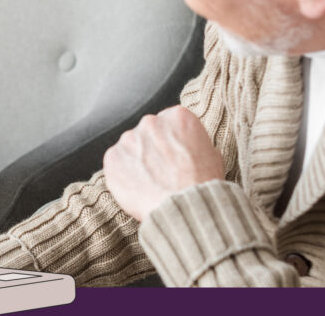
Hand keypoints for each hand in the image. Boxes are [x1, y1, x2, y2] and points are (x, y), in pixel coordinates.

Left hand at [102, 105, 223, 222]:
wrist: (185, 207)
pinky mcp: (112, 157)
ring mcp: (128, 138)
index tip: (173, 157)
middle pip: (148, 133)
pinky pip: (116, 164)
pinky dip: (123, 175)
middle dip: (152, 149)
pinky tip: (138, 189)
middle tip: (161, 172)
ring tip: (151, 184)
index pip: (169, 124)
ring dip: (137, 161)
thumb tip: (187, 147)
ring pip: (130, 148)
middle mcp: (150, 122)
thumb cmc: (202, 184)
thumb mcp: (212, 155)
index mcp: (177, 116)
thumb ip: (193, 142)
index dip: (171, 143)